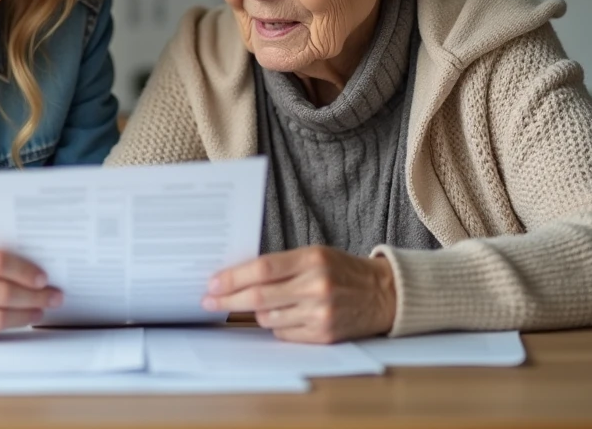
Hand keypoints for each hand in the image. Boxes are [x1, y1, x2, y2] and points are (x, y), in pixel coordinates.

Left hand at [201, 246, 395, 343]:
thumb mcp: (315, 255)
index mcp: (312, 259)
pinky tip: (285, 315)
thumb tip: (238, 277)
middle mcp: (316, 286)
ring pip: (267, 318)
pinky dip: (276, 325)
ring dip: (255, 312)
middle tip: (208, 300)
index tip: (212, 283)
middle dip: (227, 299)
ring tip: (260, 304)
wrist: (384, 294)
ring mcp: (320, 313)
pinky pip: (283, 334)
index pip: (262, 269)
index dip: (232, 277)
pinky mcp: (324, 336)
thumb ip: (282, 265)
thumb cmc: (342, 271)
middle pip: (258, 296)